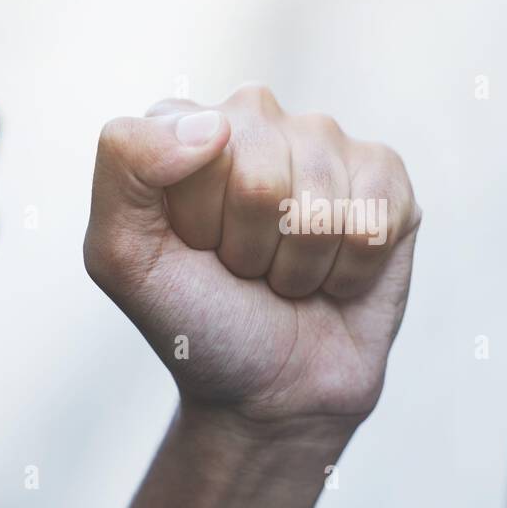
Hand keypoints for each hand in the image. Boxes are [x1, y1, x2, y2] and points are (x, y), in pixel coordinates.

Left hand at [83, 84, 420, 430]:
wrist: (272, 390)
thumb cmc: (197, 319)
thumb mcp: (122, 255)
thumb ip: (125, 163)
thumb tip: (214, 123)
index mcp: (185, 122)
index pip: (198, 150)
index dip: (199, 223)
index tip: (197, 249)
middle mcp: (258, 117)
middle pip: (262, 181)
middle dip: (251, 249)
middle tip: (245, 268)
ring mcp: (326, 142)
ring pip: (321, 207)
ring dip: (301, 267)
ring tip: (285, 274)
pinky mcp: (385, 178)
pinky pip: (377, 218)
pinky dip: (351, 270)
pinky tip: (335, 274)